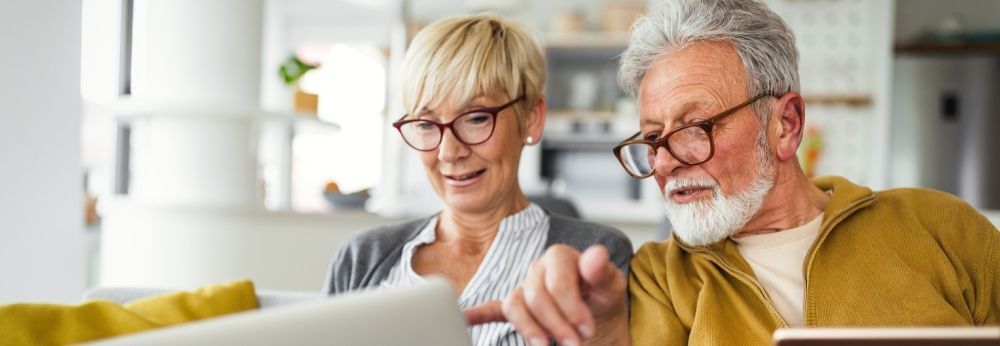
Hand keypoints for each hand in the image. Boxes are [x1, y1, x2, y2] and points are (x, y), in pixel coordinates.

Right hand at [464, 245, 628, 345]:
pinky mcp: (516, 307)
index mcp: (559, 257)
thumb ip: (602, 271)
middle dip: (556, 324)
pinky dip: (477, 314)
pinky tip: (466, 318)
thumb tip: (596, 254)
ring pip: (515, 306)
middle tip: (575, 343)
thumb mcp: (611, 286)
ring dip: (531, 329)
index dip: (571, 307)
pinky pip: (492, 308)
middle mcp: (537, 269)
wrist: (595, 312)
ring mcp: (524, 287)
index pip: (556, 280)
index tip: (586, 328)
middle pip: (535, 296)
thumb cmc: (601, 296)